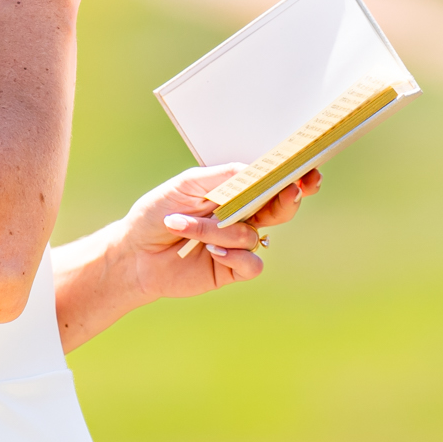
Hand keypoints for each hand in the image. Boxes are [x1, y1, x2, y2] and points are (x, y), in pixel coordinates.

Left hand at [112, 166, 322, 302]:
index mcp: (236, 192)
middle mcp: (244, 216)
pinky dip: (233, 256)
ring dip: (220, 231)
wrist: (134, 252)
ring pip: (253, 235)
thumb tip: (258, 171)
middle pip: (281, 208)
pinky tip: (210, 252)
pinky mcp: (233, 269)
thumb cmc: (157, 212)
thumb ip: (225, 177)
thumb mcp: (188, 184)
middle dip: (286, 200)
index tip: (308, 173)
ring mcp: (239, 244)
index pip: (273, 183)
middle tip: (288, 191)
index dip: (295, 178)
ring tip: (184, 226)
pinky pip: (252, 263)